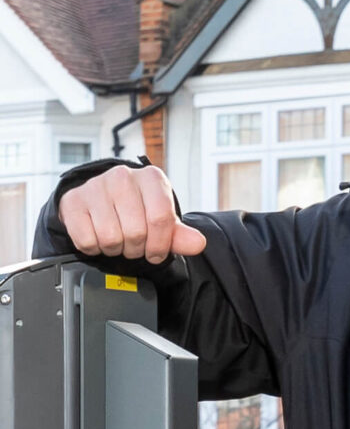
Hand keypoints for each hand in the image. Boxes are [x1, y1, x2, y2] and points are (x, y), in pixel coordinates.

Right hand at [57, 165, 206, 263]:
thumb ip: (180, 235)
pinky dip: (94, 247)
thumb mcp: (162, 220)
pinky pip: (87, 240)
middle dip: (137, 248)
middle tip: (134, 244)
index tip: (157, 252)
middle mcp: (123, 176)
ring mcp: (95, 186)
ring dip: (116, 249)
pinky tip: (99, 236)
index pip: (161, 218)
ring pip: (111, 238)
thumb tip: (198, 244)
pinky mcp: (72, 201)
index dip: (160, 244)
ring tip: (118, 239)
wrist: (100, 200)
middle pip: (136, 232)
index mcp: (152, 178)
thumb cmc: (136, 209)